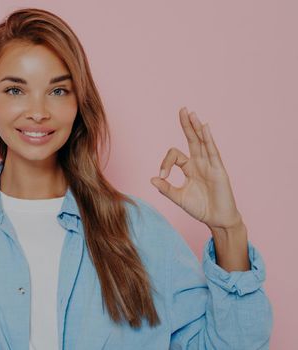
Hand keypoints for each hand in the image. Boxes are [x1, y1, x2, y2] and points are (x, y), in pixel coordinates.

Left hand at [150, 107, 243, 231]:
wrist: (217, 220)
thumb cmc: (200, 208)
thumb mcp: (178, 198)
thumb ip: (166, 188)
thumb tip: (152, 178)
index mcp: (189, 168)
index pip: (174, 155)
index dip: (165, 162)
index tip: (162, 176)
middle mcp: (200, 163)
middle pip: (192, 139)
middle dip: (186, 125)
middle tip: (182, 109)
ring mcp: (210, 165)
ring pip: (202, 142)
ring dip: (196, 127)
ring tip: (191, 113)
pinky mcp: (219, 170)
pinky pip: (213, 152)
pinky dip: (208, 139)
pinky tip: (205, 127)